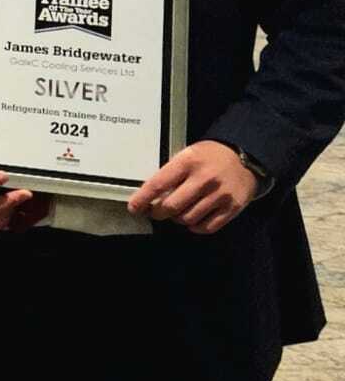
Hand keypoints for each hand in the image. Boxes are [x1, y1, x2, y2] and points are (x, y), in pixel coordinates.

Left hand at [128, 140, 257, 234]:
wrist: (246, 158)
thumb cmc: (210, 156)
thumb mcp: (188, 154)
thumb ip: (171, 172)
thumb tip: (148, 194)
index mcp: (188, 162)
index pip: (158, 184)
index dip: (142, 199)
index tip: (134, 207)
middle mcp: (204, 179)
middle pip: (171, 206)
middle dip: (158, 213)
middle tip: (155, 211)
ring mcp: (219, 195)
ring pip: (187, 218)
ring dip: (177, 219)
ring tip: (178, 211)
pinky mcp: (232, 208)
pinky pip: (206, 227)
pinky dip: (195, 226)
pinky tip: (193, 218)